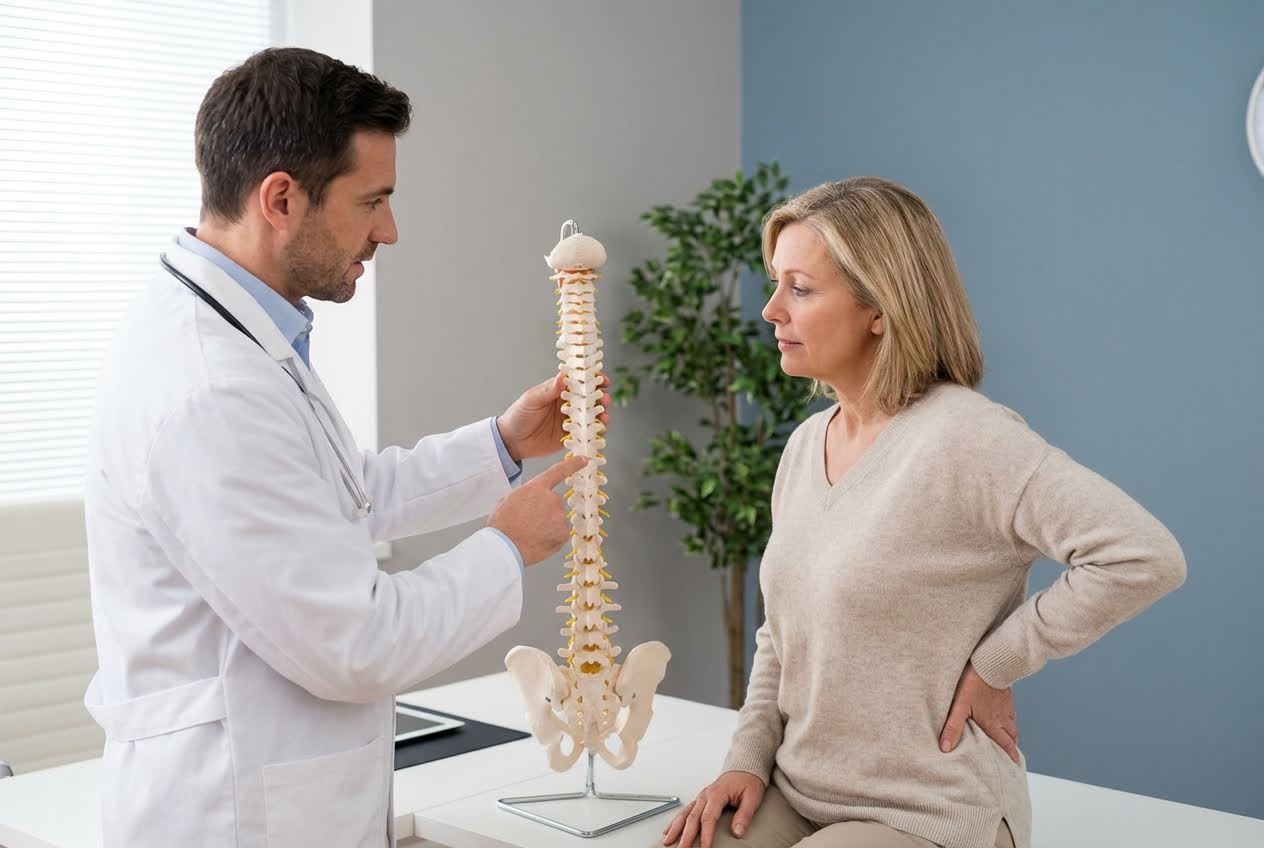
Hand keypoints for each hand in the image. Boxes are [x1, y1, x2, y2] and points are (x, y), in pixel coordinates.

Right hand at [488, 454, 588, 565]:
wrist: (504, 547)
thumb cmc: (502, 525)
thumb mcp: (508, 500)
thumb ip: (525, 495)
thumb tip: (530, 500)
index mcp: (536, 488)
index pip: (559, 471)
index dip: (574, 464)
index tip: (585, 460)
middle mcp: (552, 499)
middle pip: (553, 502)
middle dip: (543, 511)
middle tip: (527, 522)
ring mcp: (560, 516)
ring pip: (556, 519)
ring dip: (547, 525)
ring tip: (529, 533)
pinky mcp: (563, 533)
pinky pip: (559, 533)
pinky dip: (551, 537)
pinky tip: (537, 541)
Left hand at [496, 372, 610, 461]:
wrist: (511, 441)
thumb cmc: (519, 415)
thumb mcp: (531, 399)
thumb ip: (548, 390)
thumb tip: (563, 377)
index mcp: (559, 391)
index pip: (579, 382)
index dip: (593, 379)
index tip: (602, 380)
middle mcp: (568, 404)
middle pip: (590, 399)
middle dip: (601, 398)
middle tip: (604, 400)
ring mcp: (571, 420)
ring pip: (592, 416)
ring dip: (601, 415)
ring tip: (603, 417)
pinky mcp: (571, 436)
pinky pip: (587, 433)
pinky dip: (595, 432)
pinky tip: (598, 431)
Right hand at [662, 770, 764, 847]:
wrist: (744, 769)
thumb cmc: (748, 781)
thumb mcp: (752, 797)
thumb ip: (744, 815)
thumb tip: (738, 832)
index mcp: (717, 794)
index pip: (708, 817)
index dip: (706, 834)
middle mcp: (705, 795)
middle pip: (692, 818)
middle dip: (685, 836)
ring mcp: (701, 797)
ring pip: (684, 814)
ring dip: (676, 828)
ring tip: (668, 841)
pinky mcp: (700, 800)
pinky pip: (685, 811)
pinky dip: (675, 821)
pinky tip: (669, 830)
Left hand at [940, 662, 1019, 763]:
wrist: (990, 663)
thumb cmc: (973, 684)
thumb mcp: (959, 707)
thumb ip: (953, 727)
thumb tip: (945, 748)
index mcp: (993, 724)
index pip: (1005, 744)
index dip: (1010, 755)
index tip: (1015, 764)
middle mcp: (1003, 717)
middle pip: (1012, 736)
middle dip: (1012, 746)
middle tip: (1011, 753)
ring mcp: (1006, 705)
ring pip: (1013, 723)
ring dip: (1011, 732)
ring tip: (1007, 736)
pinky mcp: (1006, 694)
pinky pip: (1011, 710)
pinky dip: (1009, 717)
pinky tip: (1002, 713)